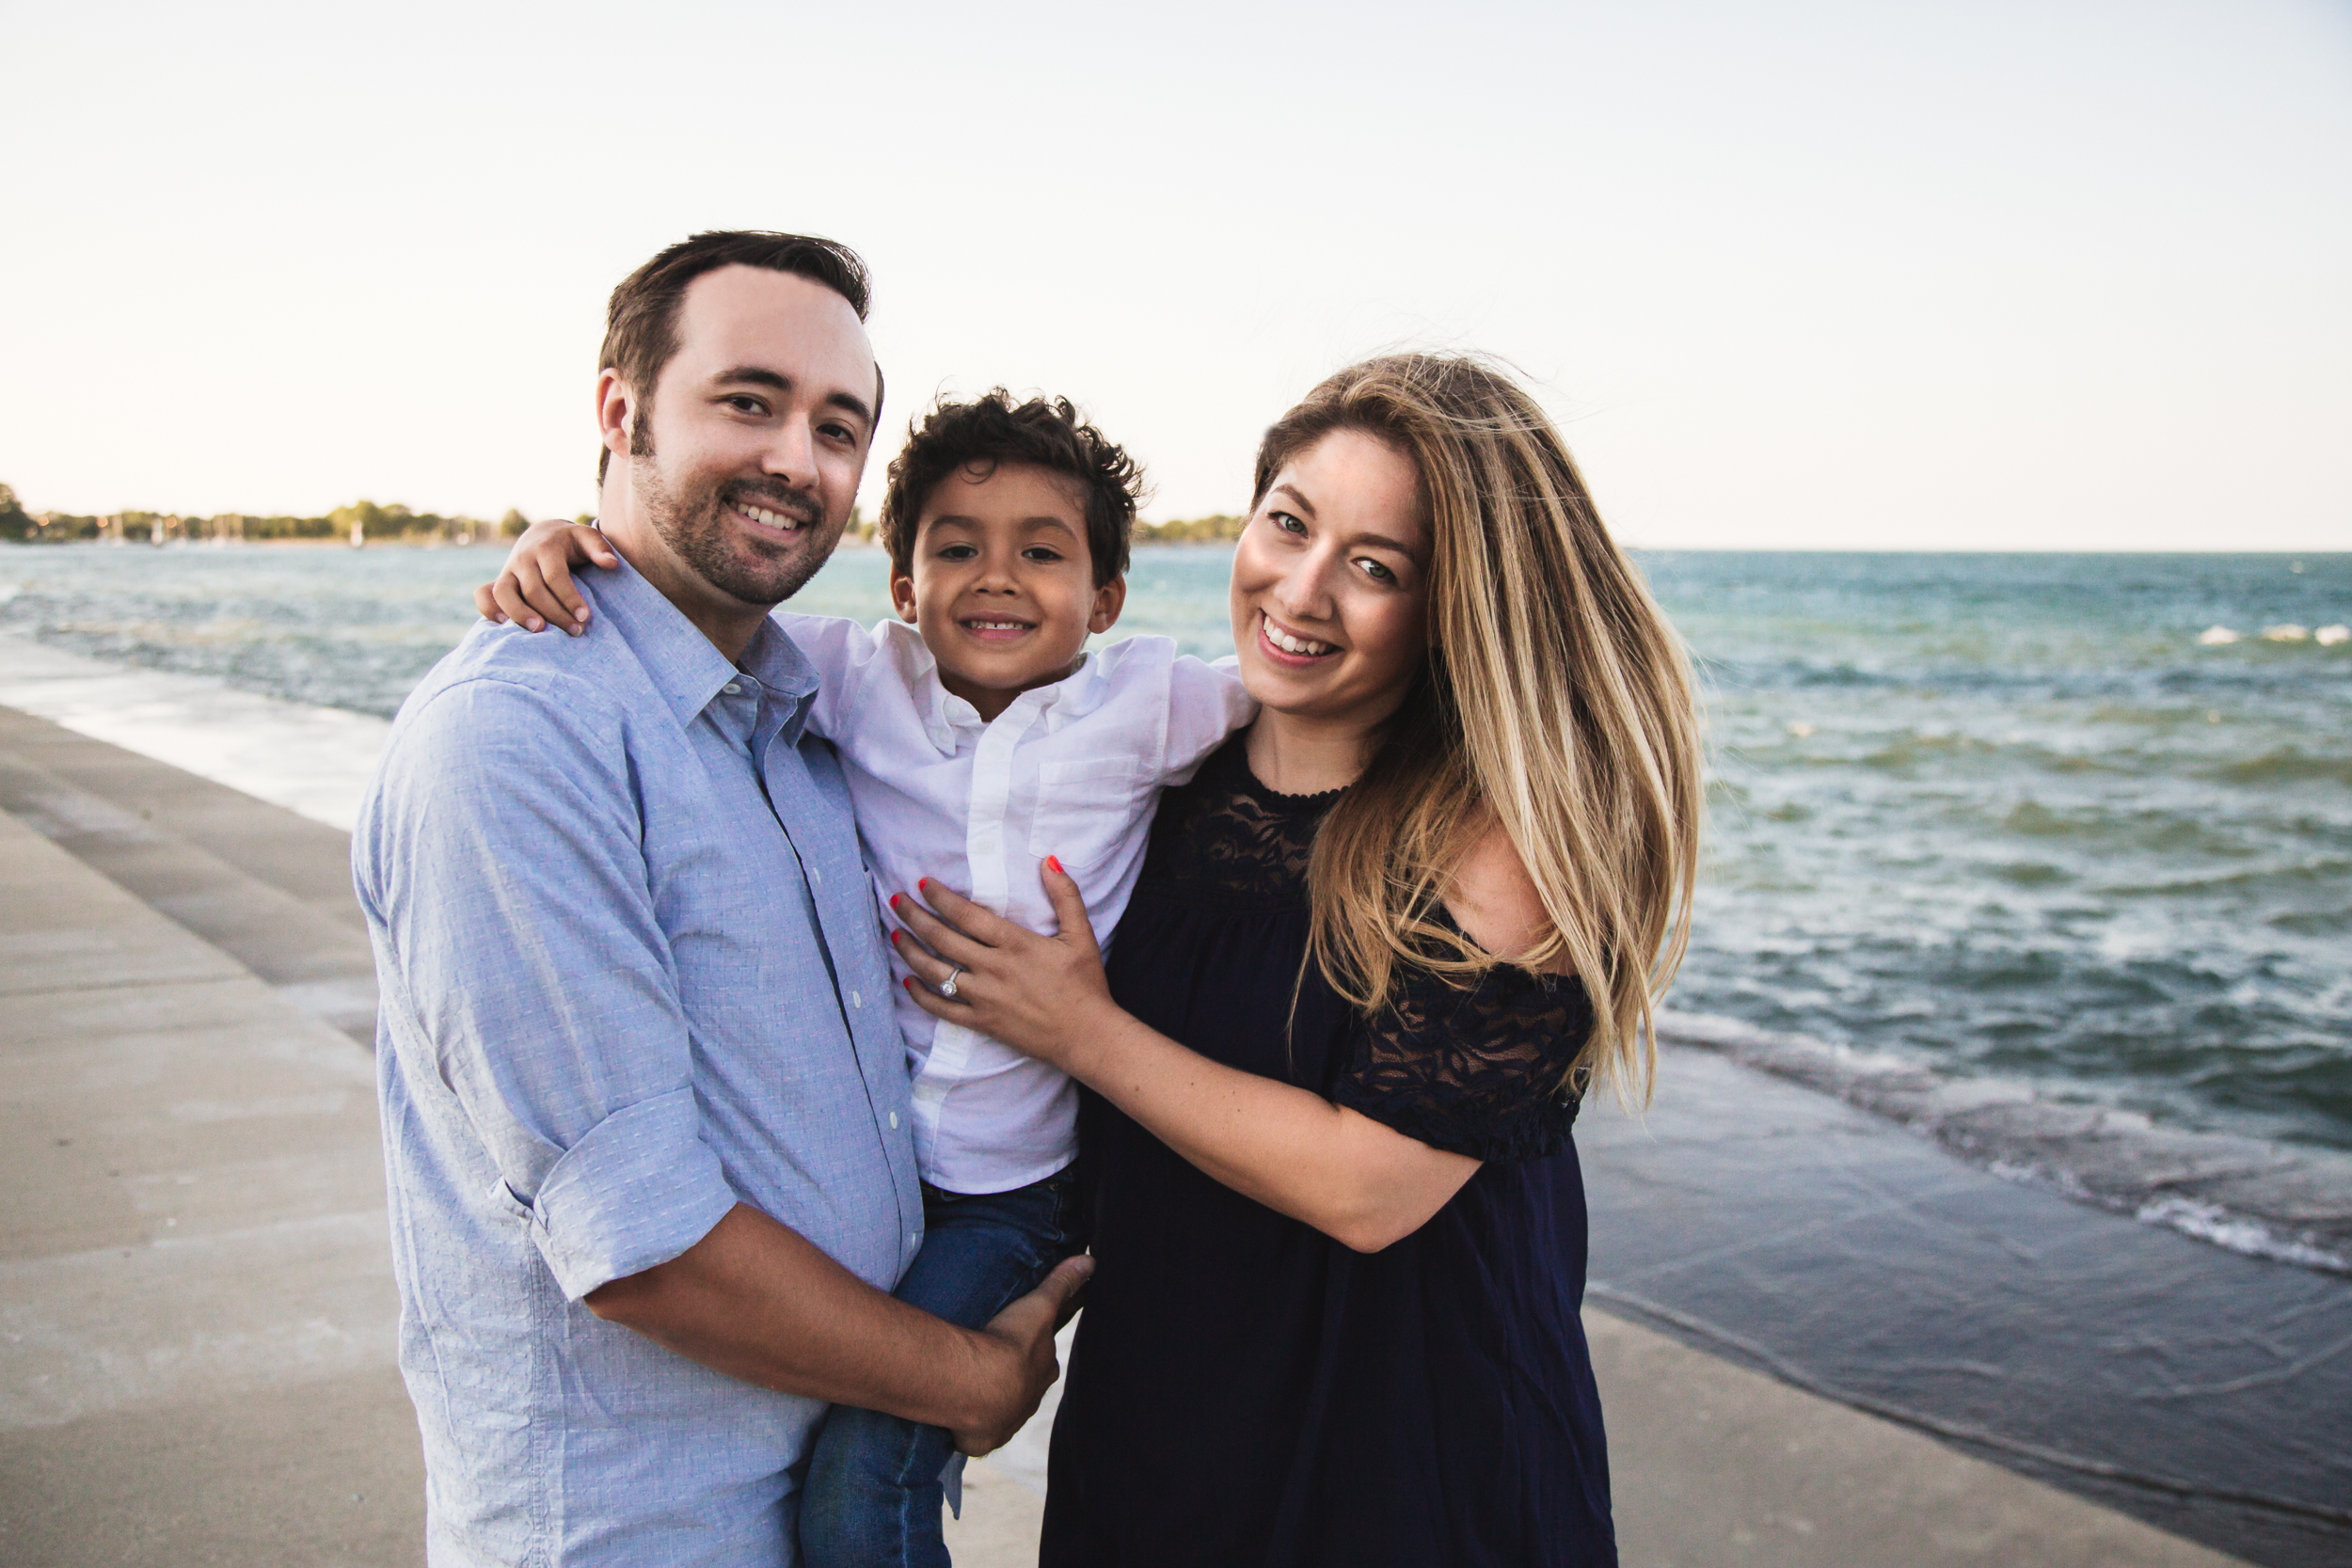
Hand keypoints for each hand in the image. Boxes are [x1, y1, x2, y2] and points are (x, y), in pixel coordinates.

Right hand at [473, 519, 620, 634]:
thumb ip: (599, 548)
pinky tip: (504, 626)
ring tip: (539, 631)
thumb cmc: (571, 543)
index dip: (569, 598)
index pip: (555, 576)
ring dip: (519, 614)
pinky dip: (489, 610)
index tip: (585, 617)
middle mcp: (523, 558)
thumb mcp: (586, 538)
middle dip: (555, 613)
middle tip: (575, 631)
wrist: (543, 536)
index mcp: (546, 548)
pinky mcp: (499, 582)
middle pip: (534, 590)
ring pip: (503, 593)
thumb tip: (612, 564)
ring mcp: (507, 571)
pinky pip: (484, 595)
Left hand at [891, 859, 1117, 1073]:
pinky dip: (921, 994)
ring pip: (934, 971)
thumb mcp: (1081, 935)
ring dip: (910, 950)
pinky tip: (907, 980)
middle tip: (896, 900)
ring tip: (894, 934)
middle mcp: (993, 969)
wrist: (1087, 1036)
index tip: (923, 884)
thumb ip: (1065, 896)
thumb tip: (1049, 861)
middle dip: (914, 916)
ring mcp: (983, 998)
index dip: (941, 898)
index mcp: (1014, 944)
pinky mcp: (981, 1022)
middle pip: (942, 938)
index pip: (966, 915)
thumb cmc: (1085, 984)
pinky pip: (942, 1008)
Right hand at [952, 1252, 1092, 1454]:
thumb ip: (1062, 1284)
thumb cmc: (1010, 1342)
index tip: (1020, 1347)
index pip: (1043, 1361)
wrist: (978, 1387)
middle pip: (1024, 1388)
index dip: (1033, 1354)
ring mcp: (1006, 1422)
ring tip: (972, 1390)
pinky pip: (978, 1435)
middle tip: (994, 1367)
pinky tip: (960, 1419)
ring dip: (991, 1403)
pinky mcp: (982, 1440)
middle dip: (1014, 1381)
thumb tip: (1092, 1261)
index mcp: (1044, 1371)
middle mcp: (1029, 1400)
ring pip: (1002, 1412)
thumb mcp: (1038, 1306)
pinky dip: (971, 1428)